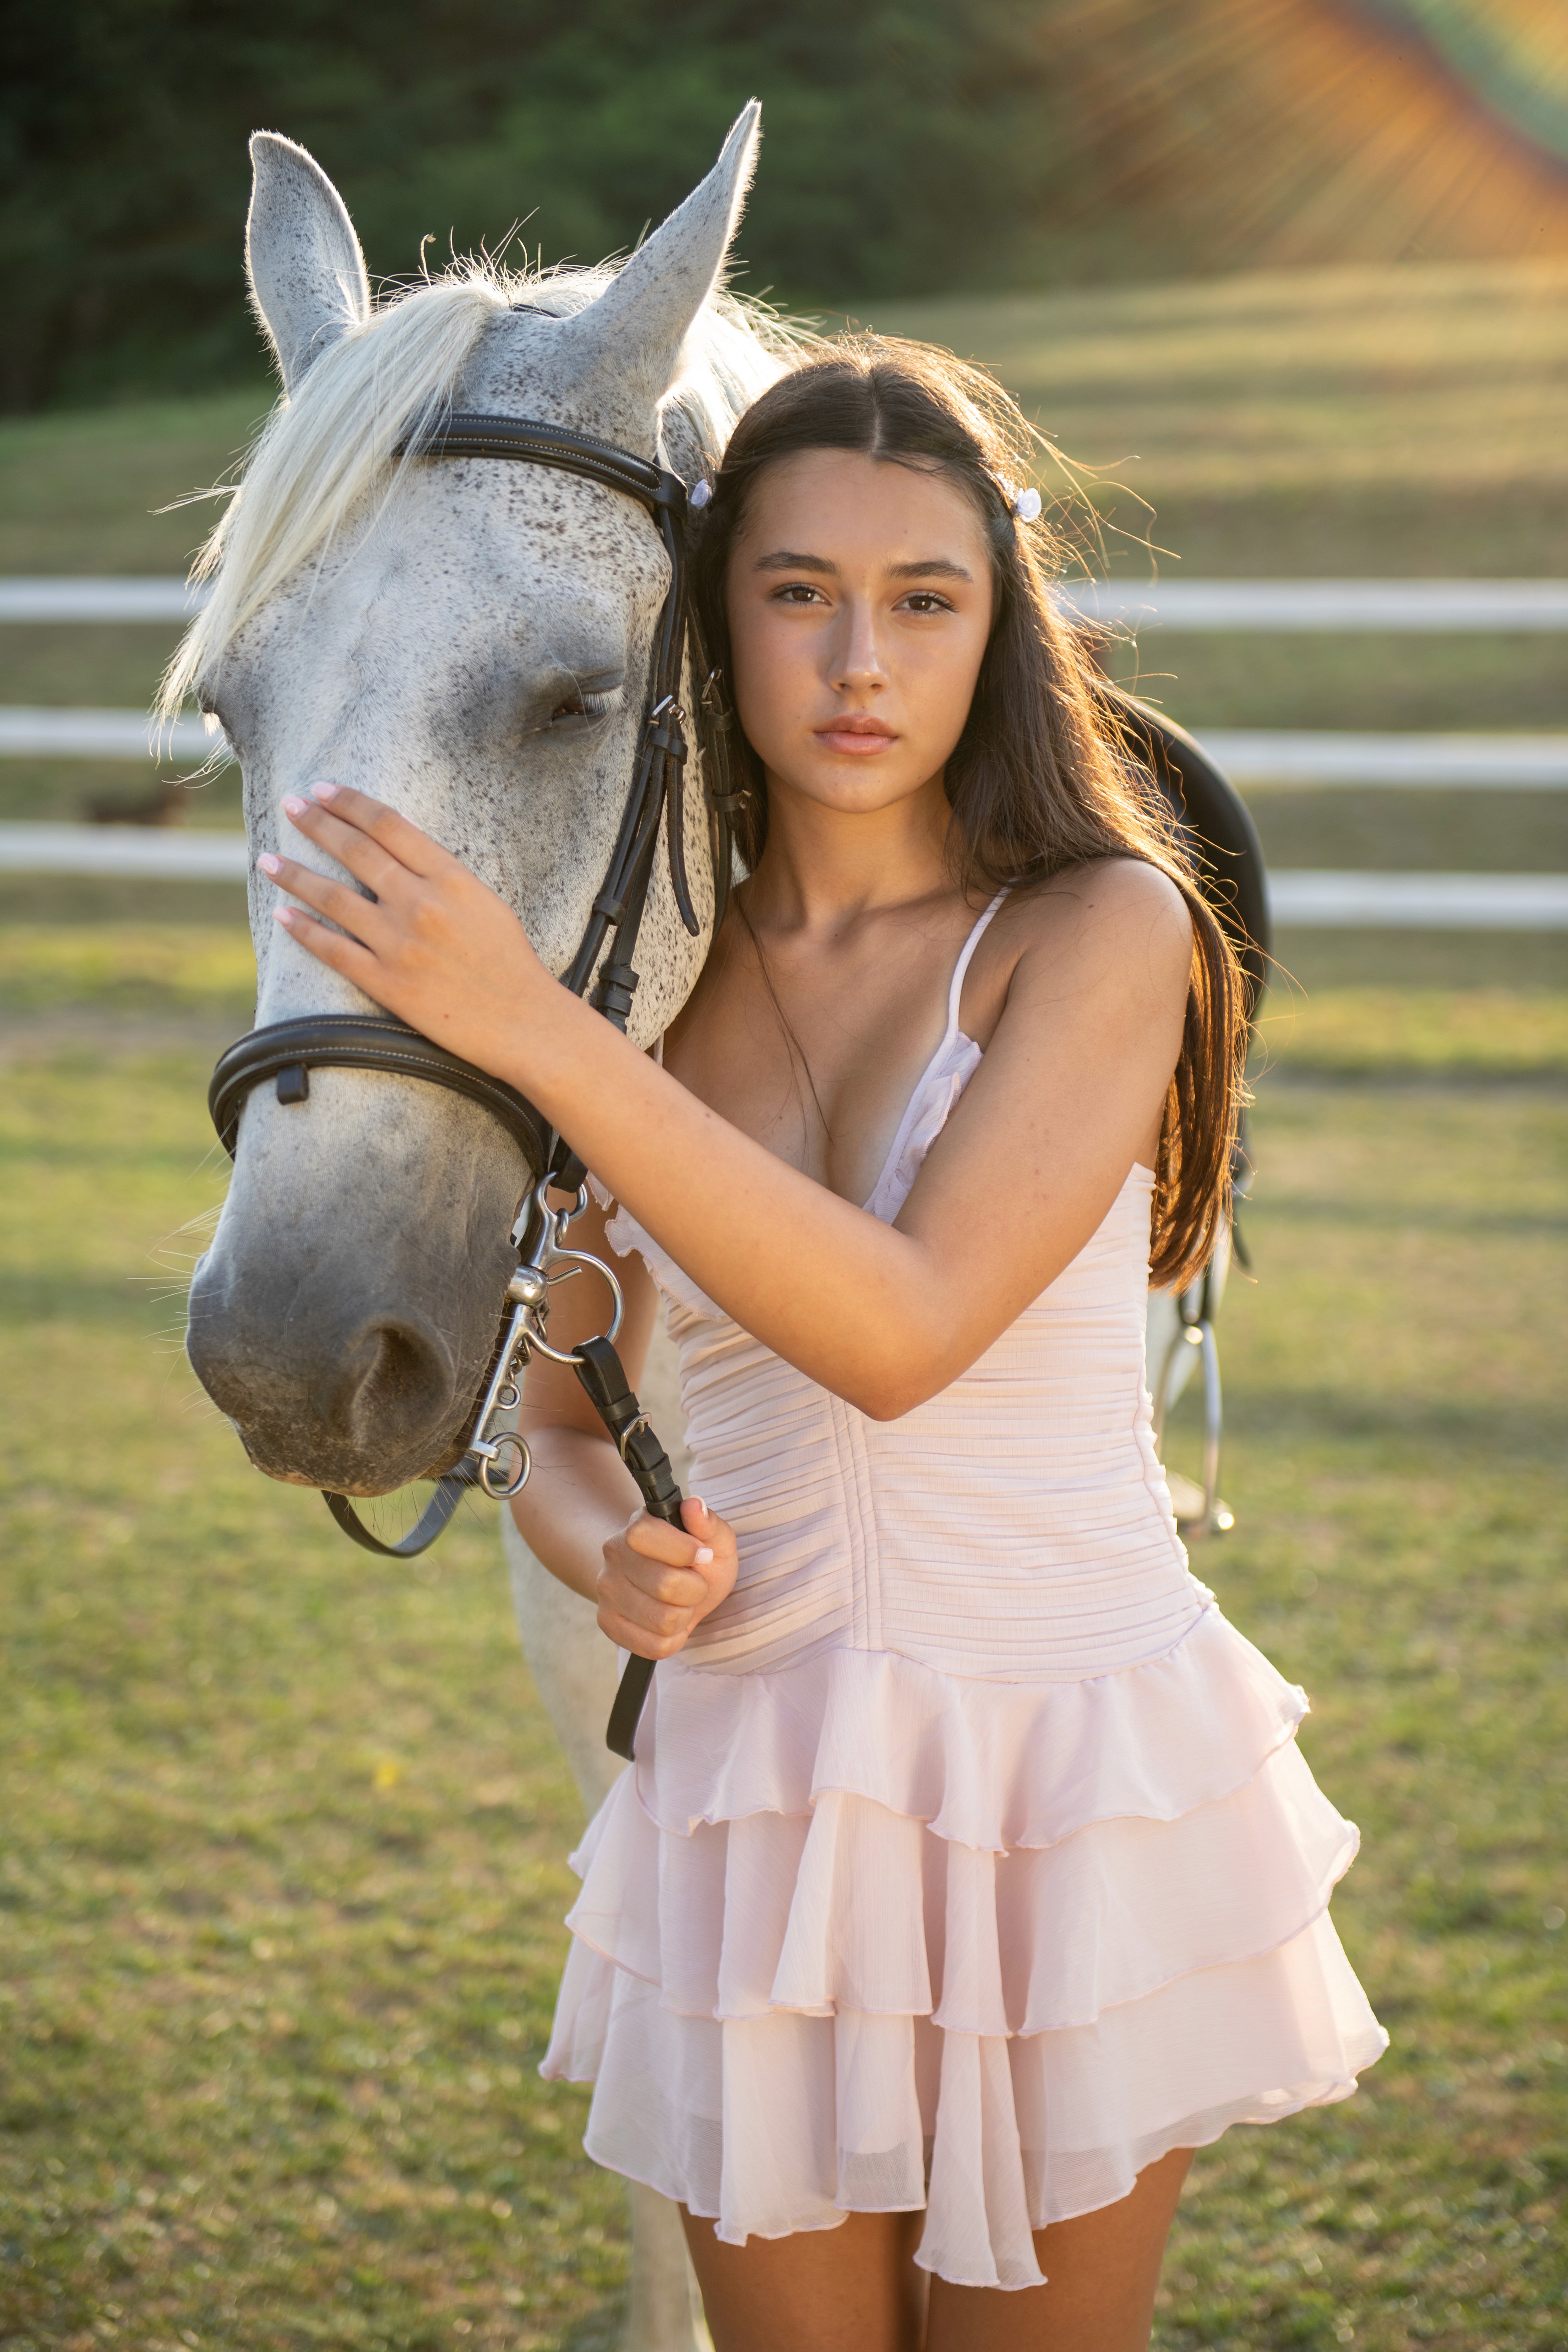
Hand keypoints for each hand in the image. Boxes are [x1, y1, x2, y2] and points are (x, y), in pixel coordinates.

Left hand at [257, 781, 548, 1068]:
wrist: (524, 1022)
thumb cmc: (510, 963)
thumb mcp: (485, 902)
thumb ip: (442, 878)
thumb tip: (396, 856)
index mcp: (451, 878)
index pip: (389, 825)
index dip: (350, 802)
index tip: (323, 789)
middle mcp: (421, 904)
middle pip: (356, 850)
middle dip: (315, 822)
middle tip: (289, 805)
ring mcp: (400, 944)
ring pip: (333, 897)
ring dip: (295, 874)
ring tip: (268, 859)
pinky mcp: (387, 983)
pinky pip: (333, 950)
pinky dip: (304, 929)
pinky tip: (283, 915)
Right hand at [595, 1497, 737, 1659]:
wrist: (672, 1587)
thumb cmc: (696, 1561)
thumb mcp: (715, 1540)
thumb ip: (708, 1523)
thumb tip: (694, 1505)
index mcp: (637, 1526)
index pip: (645, 1535)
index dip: (684, 1550)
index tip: (703, 1555)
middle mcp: (613, 1556)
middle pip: (664, 1585)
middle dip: (696, 1589)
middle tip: (696, 1584)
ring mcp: (607, 1592)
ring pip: (662, 1620)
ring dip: (685, 1616)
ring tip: (682, 1604)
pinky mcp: (608, 1623)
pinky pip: (654, 1647)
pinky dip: (674, 1639)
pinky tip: (672, 1623)